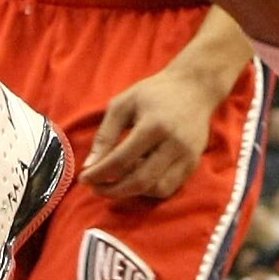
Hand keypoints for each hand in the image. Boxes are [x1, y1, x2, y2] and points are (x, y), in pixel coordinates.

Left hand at [82, 64, 217, 202]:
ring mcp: (187, 156)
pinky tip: (137, 175)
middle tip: (96, 188)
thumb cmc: (154, 93)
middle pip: (140, 181)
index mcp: (153, 126)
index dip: (100, 173)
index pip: (121, 160)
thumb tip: (90, 165)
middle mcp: (174, 144)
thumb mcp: (123, 104)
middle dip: (114, 190)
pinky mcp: (193, 164)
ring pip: (157, 189)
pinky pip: (169, 187)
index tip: (84, 178)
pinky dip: (149, 189)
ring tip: (117, 179)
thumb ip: (105, 135)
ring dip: (132, 191)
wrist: (194, 88)